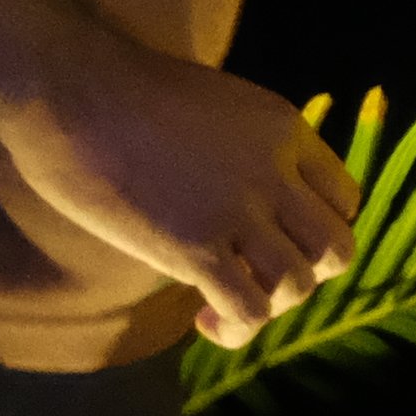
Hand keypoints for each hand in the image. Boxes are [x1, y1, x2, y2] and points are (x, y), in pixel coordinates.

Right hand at [0, 38, 357, 342]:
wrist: (71, 88)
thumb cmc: (122, 90)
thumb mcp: (216, 106)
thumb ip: (242, 150)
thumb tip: (233, 191)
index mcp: (285, 129)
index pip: (344, 198)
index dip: (314, 231)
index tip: (274, 240)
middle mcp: (276, 171)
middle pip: (336, 247)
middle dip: (305, 274)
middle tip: (258, 277)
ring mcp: (239, 210)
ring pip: (299, 284)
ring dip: (270, 306)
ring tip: (226, 304)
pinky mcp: (195, 247)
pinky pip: (248, 309)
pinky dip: (236, 328)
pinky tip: (205, 319)